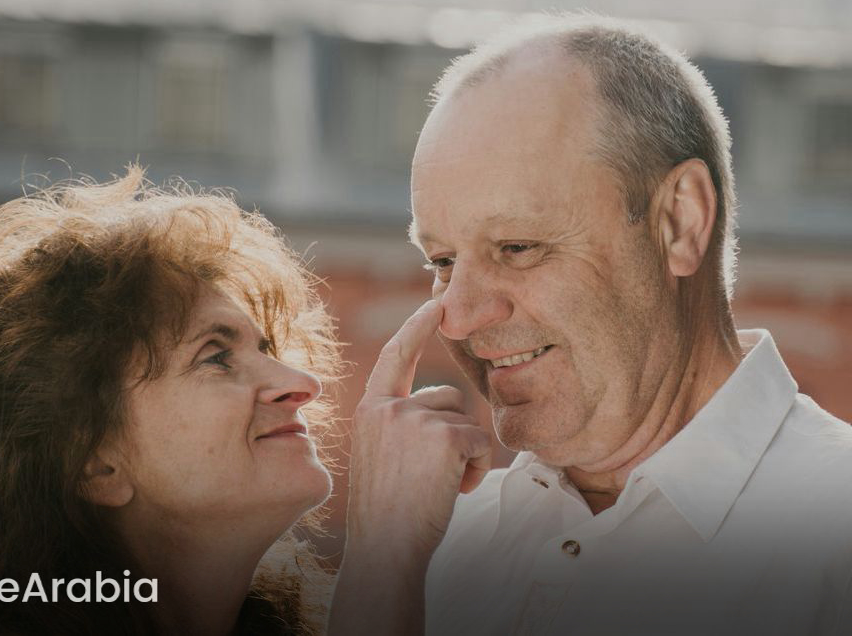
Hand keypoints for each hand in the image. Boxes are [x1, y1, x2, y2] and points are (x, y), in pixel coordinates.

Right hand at [345, 298, 491, 561]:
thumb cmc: (386, 513)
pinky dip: (478, 468)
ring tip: (444, 485)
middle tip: (435, 476)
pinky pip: (481, 441)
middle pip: (447, 397)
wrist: (385, 547)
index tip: (436, 303)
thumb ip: (400, 424)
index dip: (417, 327)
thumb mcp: (380, 456)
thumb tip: (443, 404)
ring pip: (467, 420)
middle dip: (455, 434)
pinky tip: (457, 490)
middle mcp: (388, 407)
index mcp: (369, 409)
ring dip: (467, 453)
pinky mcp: (444, 437)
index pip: (397, 355)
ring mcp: (414, 419)